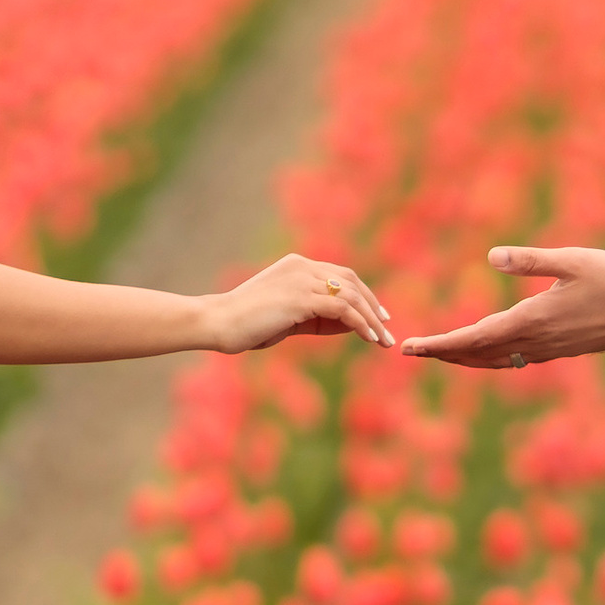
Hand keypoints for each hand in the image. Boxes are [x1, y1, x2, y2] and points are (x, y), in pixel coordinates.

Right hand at [204, 254, 395, 353]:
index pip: (340, 275)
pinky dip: (360, 323)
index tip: (377, 314)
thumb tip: (349, 324)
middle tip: (386, 326)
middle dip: (372, 304)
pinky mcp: (301, 299)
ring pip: (351, 296)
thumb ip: (315, 316)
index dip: (363, 294)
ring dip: (371, 319)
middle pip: (351, 281)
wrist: (218, 322)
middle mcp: (302, 266)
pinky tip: (369, 338)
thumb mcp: (287, 317)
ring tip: (382, 339)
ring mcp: (302, 280)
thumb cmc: (247, 324)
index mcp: (296, 265)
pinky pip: (342, 309)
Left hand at [400, 245, 604, 369]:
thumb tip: (490, 256)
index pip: (472, 338)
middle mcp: (535, 342)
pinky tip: (488, 351)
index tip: (409, 348)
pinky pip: (515, 360)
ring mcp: (548, 351)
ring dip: (465, 359)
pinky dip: (491, 358)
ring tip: (441, 354)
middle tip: (411, 352)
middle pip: (477, 354)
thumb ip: (529, 260)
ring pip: (496, 360)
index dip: (438, 345)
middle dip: (443, 354)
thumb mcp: (571, 260)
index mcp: (531, 319)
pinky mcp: (560, 351)